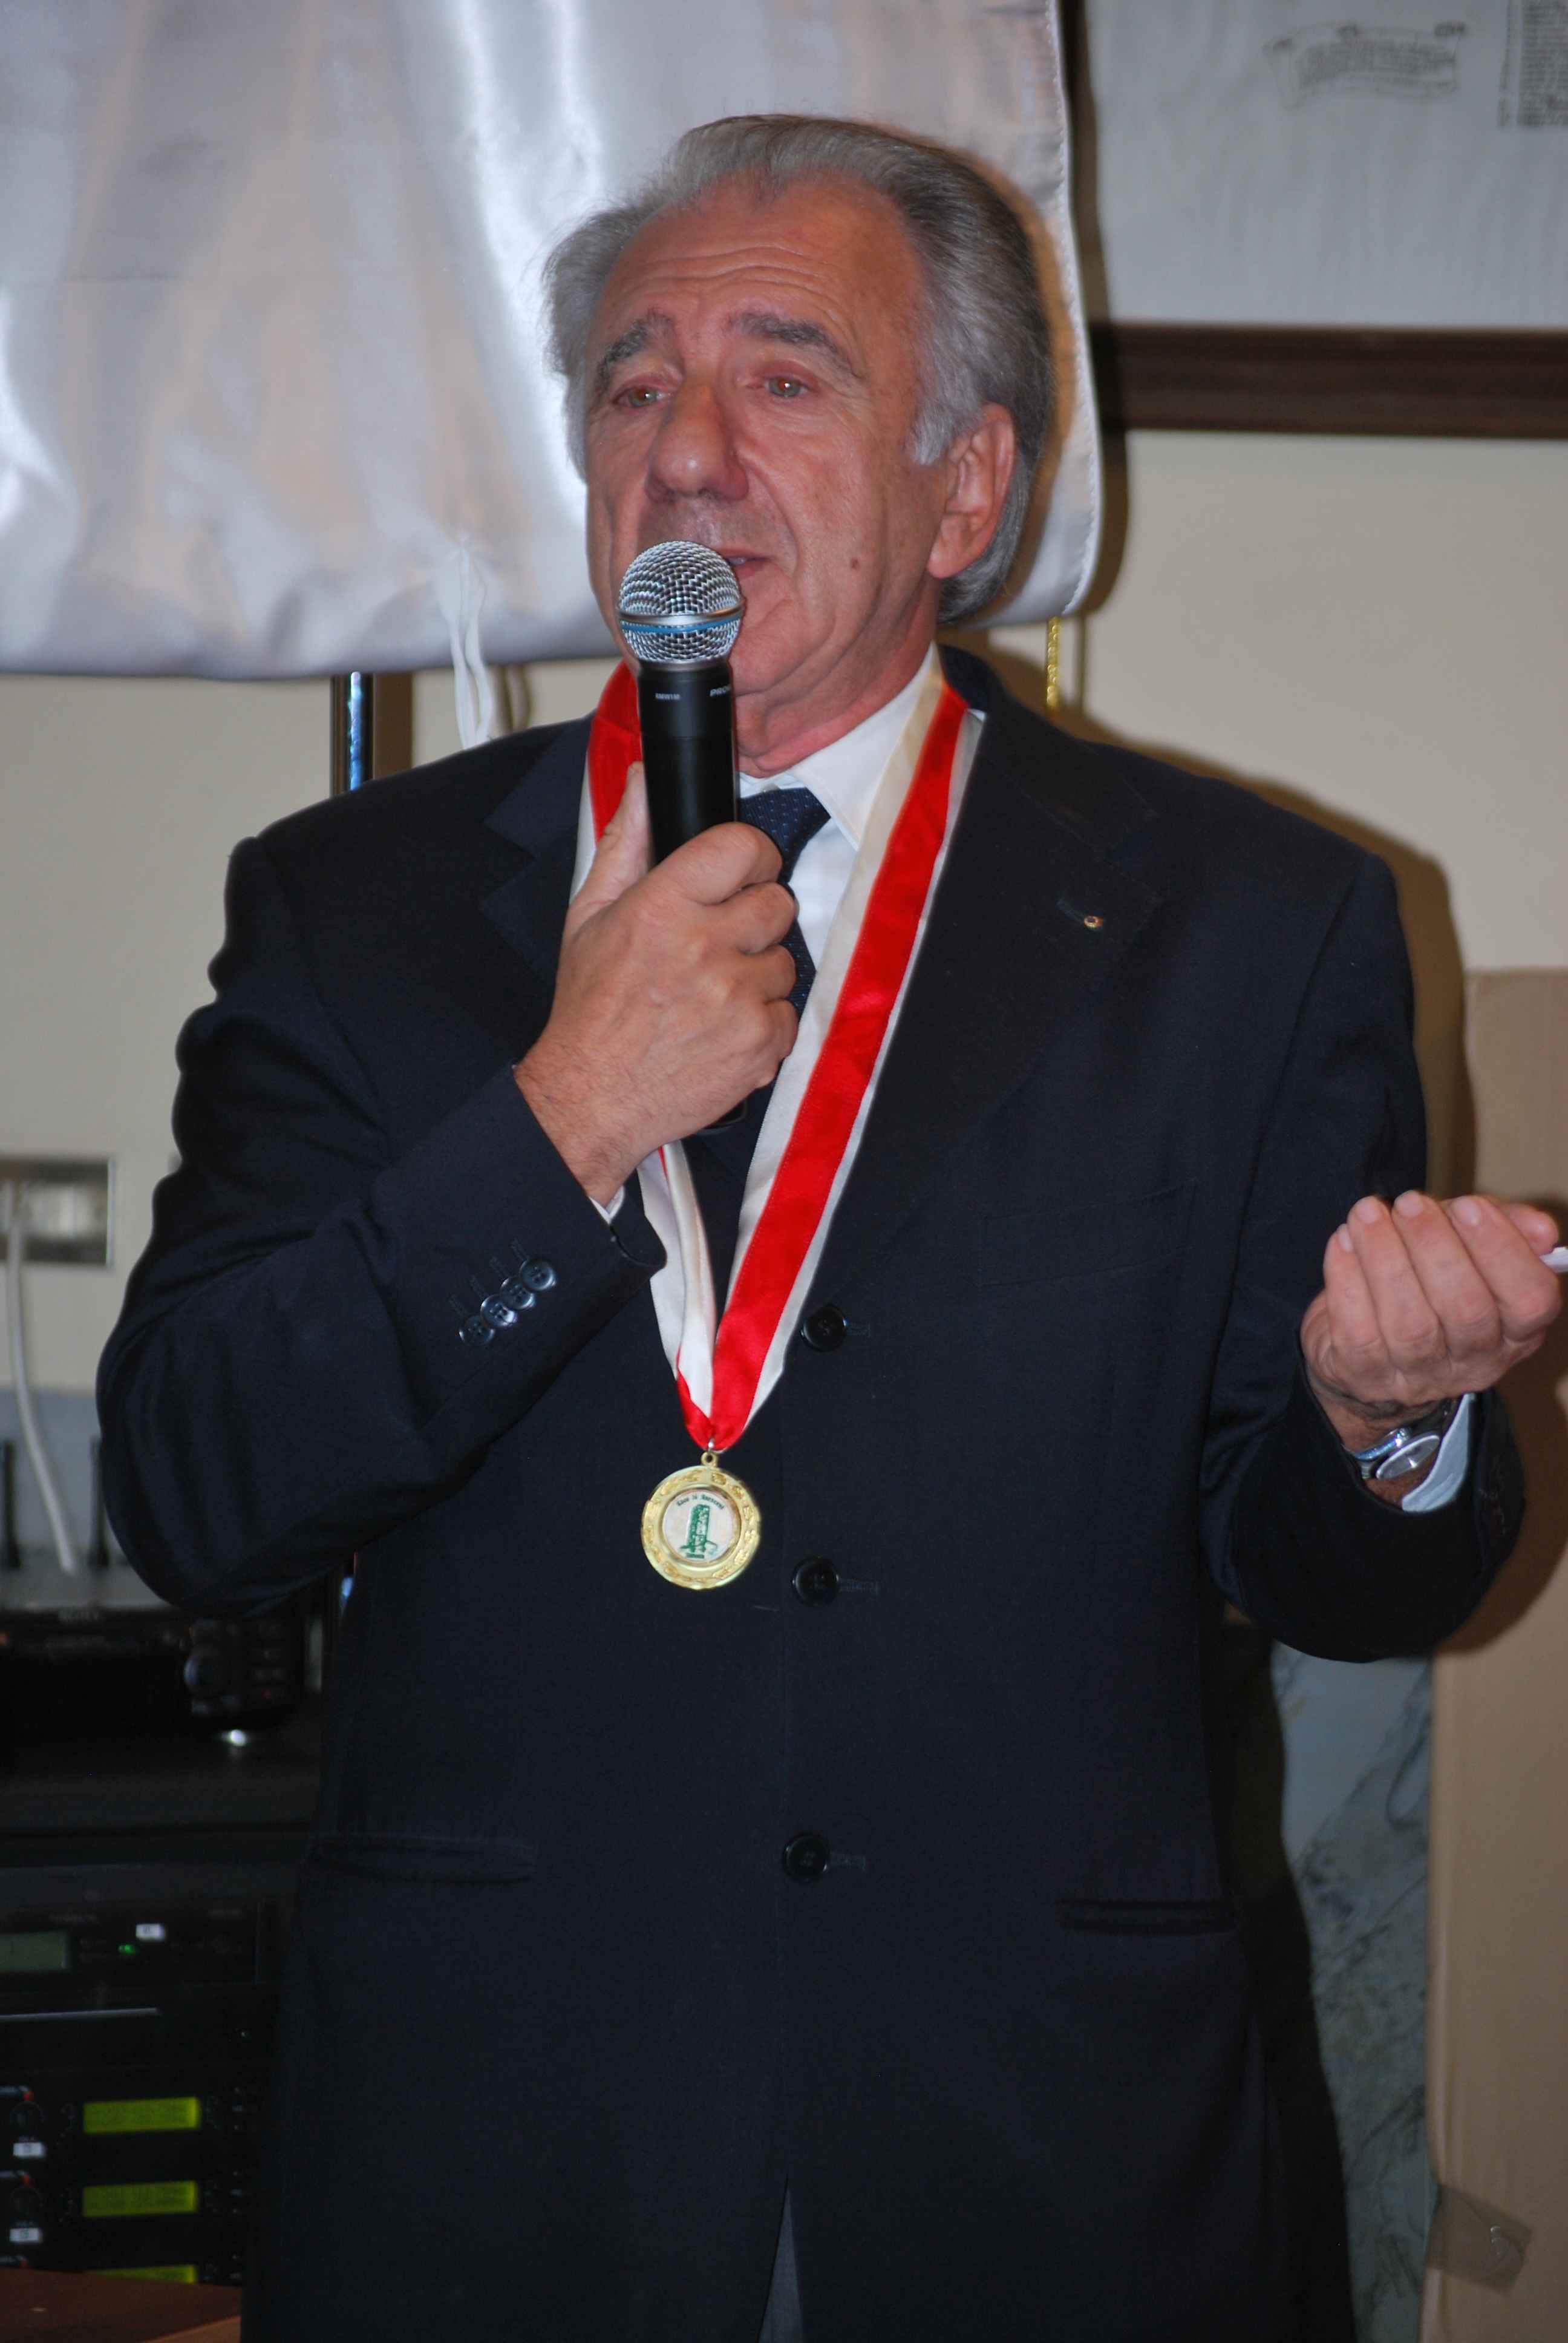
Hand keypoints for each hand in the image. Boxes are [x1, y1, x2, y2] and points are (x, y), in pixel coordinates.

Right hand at [515, 764, 798, 1200]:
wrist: (592, 1096)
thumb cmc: (591, 1008)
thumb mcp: (591, 914)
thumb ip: (627, 842)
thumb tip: (646, 782)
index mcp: (663, 907)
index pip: (743, 847)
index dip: (749, 858)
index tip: (740, 874)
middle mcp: (705, 948)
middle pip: (777, 901)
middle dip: (752, 919)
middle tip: (718, 943)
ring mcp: (738, 999)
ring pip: (786, 960)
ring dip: (758, 973)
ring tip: (713, 993)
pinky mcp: (761, 1044)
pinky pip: (789, 1012)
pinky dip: (763, 1021)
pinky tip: (723, 1028)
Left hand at [1301, 1191, 1561, 1458]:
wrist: (1363, 1348)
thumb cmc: (1428, 1281)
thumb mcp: (1470, 1248)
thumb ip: (1504, 1229)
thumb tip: (1542, 1229)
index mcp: (1516, 1330)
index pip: (1530, 1300)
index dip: (1502, 1250)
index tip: (1469, 1205)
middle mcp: (1474, 1360)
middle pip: (1466, 1310)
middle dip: (1435, 1247)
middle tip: (1410, 1203)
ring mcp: (1419, 1374)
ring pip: (1409, 1323)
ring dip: (1384, 1258)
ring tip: (1367, 1213)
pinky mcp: (1366, 1374)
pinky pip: (1357, 1330)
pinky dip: (1346, 1279)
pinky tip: (1343, 1242)